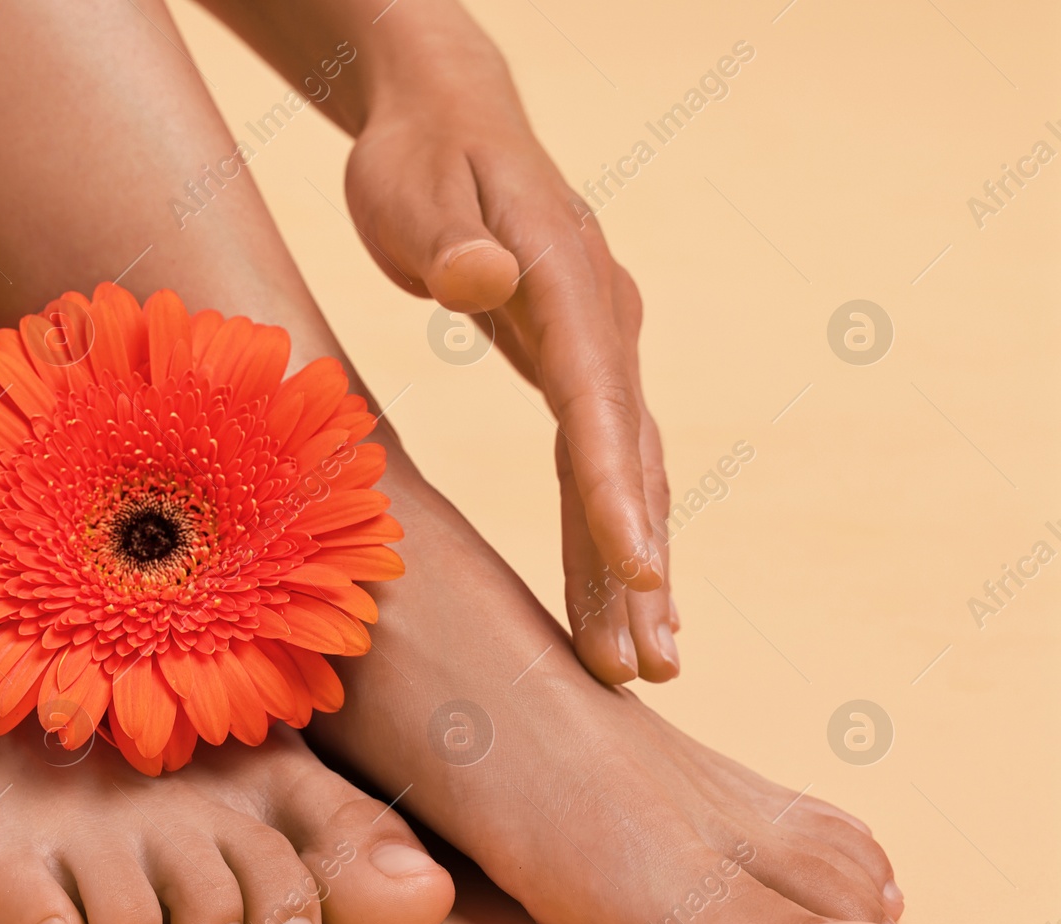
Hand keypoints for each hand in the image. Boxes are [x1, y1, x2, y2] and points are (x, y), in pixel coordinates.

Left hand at [345, 77, 678, 683]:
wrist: (447, 119)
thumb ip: (453, 239)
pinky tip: (619, 594)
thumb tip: (484, 283)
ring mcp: (597, 346)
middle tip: (646, 665)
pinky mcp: (576, 367)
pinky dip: (609, 531)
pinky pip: (600, 463)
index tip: (637, 572)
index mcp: (566, 281)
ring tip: (644, 663)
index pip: (598, 400)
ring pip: (626, 471)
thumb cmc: (420, 156)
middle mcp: (600, 321)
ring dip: (632, 566)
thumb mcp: (416, 187)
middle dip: (636, 561)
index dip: (616, 490)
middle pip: (628, 455)